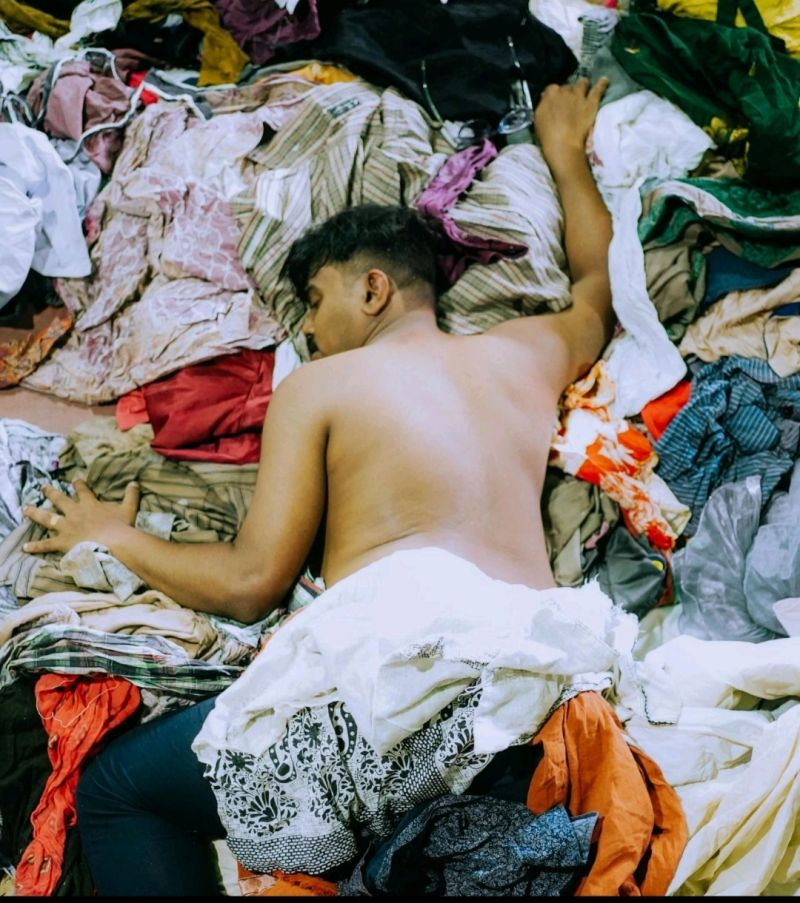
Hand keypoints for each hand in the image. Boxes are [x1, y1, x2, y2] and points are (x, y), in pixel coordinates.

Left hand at [22, 480, 140, 555]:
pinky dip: (36, 546)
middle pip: (59, 500)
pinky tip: (25, 547)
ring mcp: (66, 527)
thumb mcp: (129, 508)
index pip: (82, 490)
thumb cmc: (121, 526)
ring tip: (25, 509)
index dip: (78, 484)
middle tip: (43, 487)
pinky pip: (46, 544)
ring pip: (47, 518)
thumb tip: (135, 482)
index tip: (75, 479)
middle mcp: (74, 512)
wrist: (112, 543)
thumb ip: (131, 495)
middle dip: (51, 492)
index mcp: (89, 504)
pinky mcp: (62, 541)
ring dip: (35, 513)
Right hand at [534, 77, 608, 164]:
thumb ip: (544, 105)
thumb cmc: (547, 136)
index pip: (552, 89)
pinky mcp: (591, 102)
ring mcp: (579, 95)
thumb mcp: (538, 118)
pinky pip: (599, 88)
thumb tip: (547, 99)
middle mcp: (564, 91)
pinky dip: (602, 84)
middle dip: (568, 92)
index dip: (555, 95)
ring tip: (585, 87)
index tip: (556, 100)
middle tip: (570, 100)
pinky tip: (604, 81)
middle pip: (567, 87)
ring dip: (583, 85)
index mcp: (550, 94)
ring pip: (582, 83)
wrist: (562, 145)